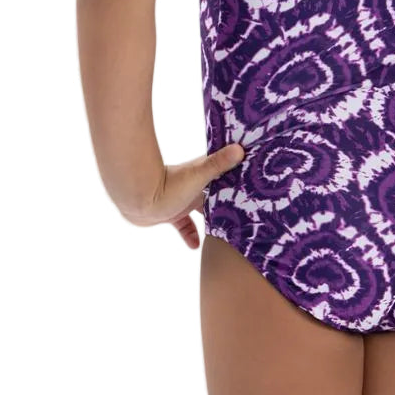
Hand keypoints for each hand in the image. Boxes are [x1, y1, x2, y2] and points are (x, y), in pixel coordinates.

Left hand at [120, 142, 245, 246]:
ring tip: (226, 233)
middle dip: (229, 204)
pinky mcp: (172, 214)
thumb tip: (240, 148)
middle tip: (247, 216)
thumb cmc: (168, 185)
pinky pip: (185, 226)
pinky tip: (195, 246)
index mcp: (205, 174)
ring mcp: (184, 200)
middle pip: (217, 195)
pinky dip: (191, 235)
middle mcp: (196, 186)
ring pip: (203, 211)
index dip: (240, 179)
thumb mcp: (198, 175)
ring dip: (212, 221)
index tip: (256, 186)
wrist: (137, 198)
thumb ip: (218, 164)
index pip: (227, 175)